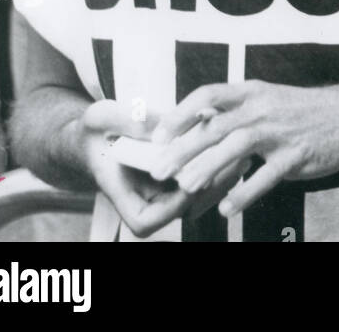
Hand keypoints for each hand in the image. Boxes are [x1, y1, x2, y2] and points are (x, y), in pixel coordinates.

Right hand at [79, 101, 245, 238]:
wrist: (99, 131)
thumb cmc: (95, 129)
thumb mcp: (102, 117)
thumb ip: (125, 121)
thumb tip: (157, 126)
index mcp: (121, 192)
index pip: (146, 221)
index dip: (171, 208)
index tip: (188, 184)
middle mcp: (145, 197)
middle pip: (182, 209)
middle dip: (209, 189)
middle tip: (233, 165)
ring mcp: (163, 188)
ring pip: (198, 195)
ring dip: (222, 177)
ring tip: (242, 153)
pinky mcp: (177, 174)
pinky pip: (203, 177)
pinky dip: (219, 163)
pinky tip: (235, 142)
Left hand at [149, 81, 338, 217]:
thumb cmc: (300, 111)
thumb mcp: (267, 101)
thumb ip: (233, 115)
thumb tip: (191, 134)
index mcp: (252, 92)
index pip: (208, 94)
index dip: (181, 114)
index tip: (158, 135)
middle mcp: (263, 108)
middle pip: (217, 125)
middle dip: (184, 148)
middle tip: (159, 170)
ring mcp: (280, 132)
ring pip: (238, 147)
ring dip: (208, 167)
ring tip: (186, 187)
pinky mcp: (296, 155)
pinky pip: (266, 176)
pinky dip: (245, 193)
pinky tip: (227, 209)